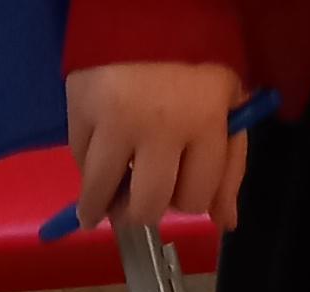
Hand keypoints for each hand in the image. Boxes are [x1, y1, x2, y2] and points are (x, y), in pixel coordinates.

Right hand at [63, 60, 242, 232]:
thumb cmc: (197, 50)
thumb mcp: (227, 101)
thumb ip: (230, 163)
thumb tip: (225, 223)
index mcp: (205, 121)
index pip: (196, 198)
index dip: (188, 199)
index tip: (177, 194)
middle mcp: (160, 126)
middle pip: (149, 205)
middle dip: (143, 211)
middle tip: (133, 206)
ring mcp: (116, 118)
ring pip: (103, 193)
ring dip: (101, 206)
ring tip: (99, 208)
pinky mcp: (81, 106)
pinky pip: (79, 158)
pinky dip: (86, 164)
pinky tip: (97, 153)